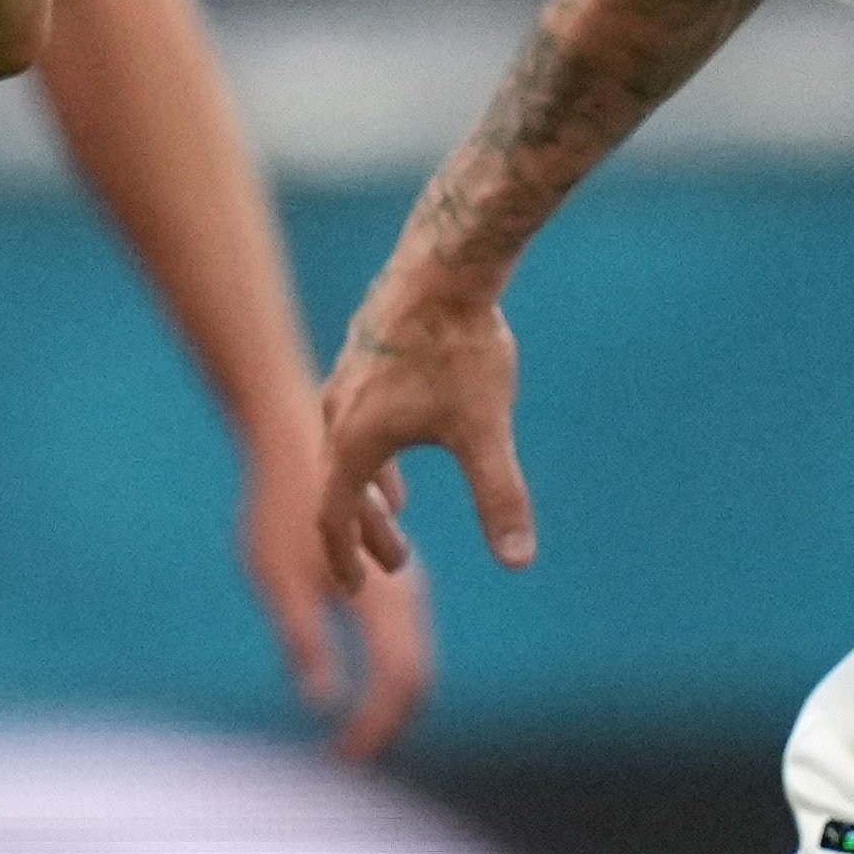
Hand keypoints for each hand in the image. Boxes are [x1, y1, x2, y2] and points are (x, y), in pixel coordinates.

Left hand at [240, 423, 440, 758]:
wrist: (293, 439)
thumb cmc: (278, 509)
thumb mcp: (279, 581)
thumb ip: (303, 642)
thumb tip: (323, 704)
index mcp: (384, 597)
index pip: (398, 684)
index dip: (374, 731)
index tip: (342, 763)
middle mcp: (406, 592)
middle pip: (416, 677)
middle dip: (387, 726)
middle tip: (348, 763)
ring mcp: (403, 582)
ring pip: (413, 658)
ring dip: (387, 704)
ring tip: (354, 740)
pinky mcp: (390, 575)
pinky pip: (402, 640)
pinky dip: (385, 676)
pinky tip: (360, 691)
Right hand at [311, 270, 531, 591]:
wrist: (446, 264)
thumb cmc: (460, 348)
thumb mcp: (484, 432)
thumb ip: (499, 499)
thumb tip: (518, 561)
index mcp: (354, 441)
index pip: (336, 517)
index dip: (347, 557)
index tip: (354, 589)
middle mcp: (338, 412)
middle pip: (340, 487)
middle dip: (366, 529)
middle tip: (398, 561)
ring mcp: (348, 378)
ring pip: (348, 448)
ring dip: (371, 486)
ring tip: (397, 505)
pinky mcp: (366, 351)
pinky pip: (357, 414)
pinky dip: (376, 446)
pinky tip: (407, 433)